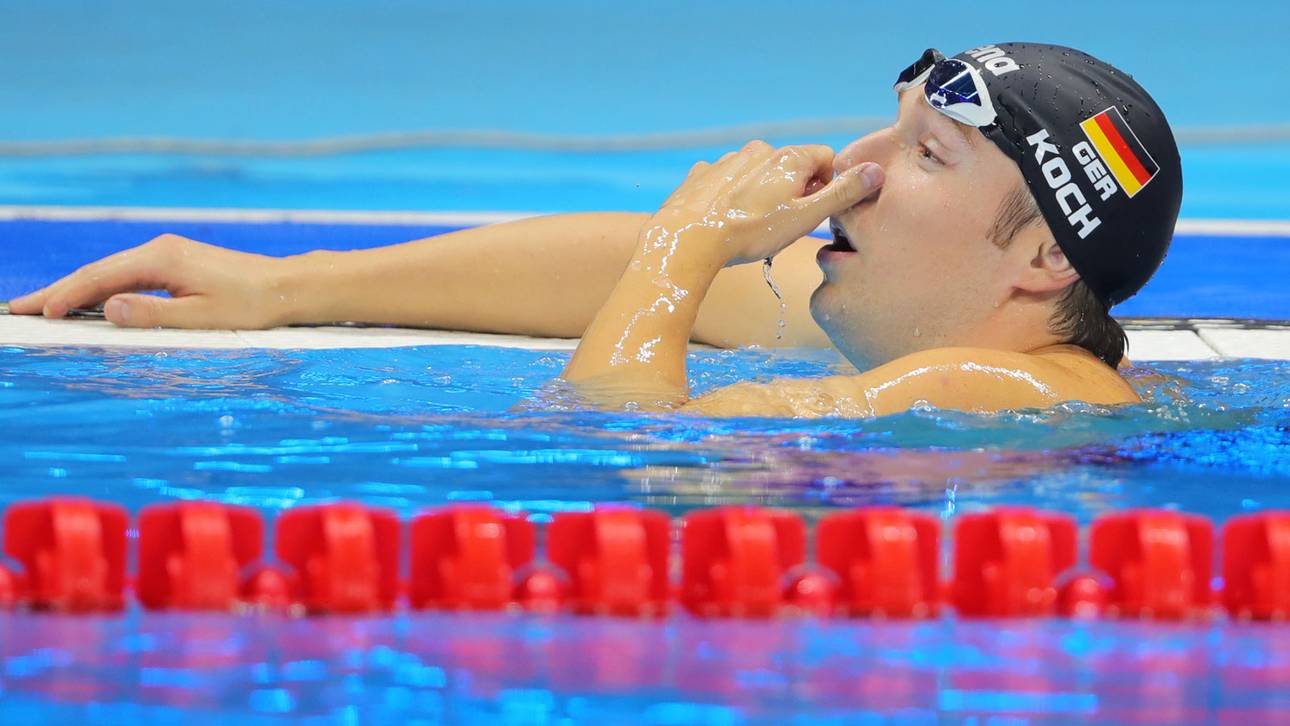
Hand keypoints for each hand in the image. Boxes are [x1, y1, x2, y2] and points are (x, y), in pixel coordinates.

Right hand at [8, 234, 293, 328]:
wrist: (285, 286)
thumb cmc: (249, 305)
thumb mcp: (200, 317)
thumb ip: (151, 314)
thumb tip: (106, 308)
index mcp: (161, 259)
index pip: (100, 278)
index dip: (65, 297)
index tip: (38, 314)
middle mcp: (159, 249)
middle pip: (97, 272)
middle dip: (57, 291)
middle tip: (18, 309)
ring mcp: (167, 253)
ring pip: (110, 273)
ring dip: (76, 290)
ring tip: (43, 307)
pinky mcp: (176, 262)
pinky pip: (128, 275)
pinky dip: (102, 288)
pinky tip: (88, 302)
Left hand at [648, 140, 883, 265]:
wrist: (689, 239)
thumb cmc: (750, 233)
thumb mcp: (805, 218)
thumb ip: (842, 194)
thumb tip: (876, 172)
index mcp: (789, 157)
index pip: (827, 159)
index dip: (827, 187)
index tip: (814, 212)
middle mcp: (759, 150)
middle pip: (793, 166)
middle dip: (796, 192)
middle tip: (784, 225)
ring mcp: (728, 160)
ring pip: (759, 174)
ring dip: (764, 194)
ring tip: (753, 226)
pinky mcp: (703, 174)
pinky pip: (728, 181)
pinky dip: (733, 197)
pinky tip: (726, 220)